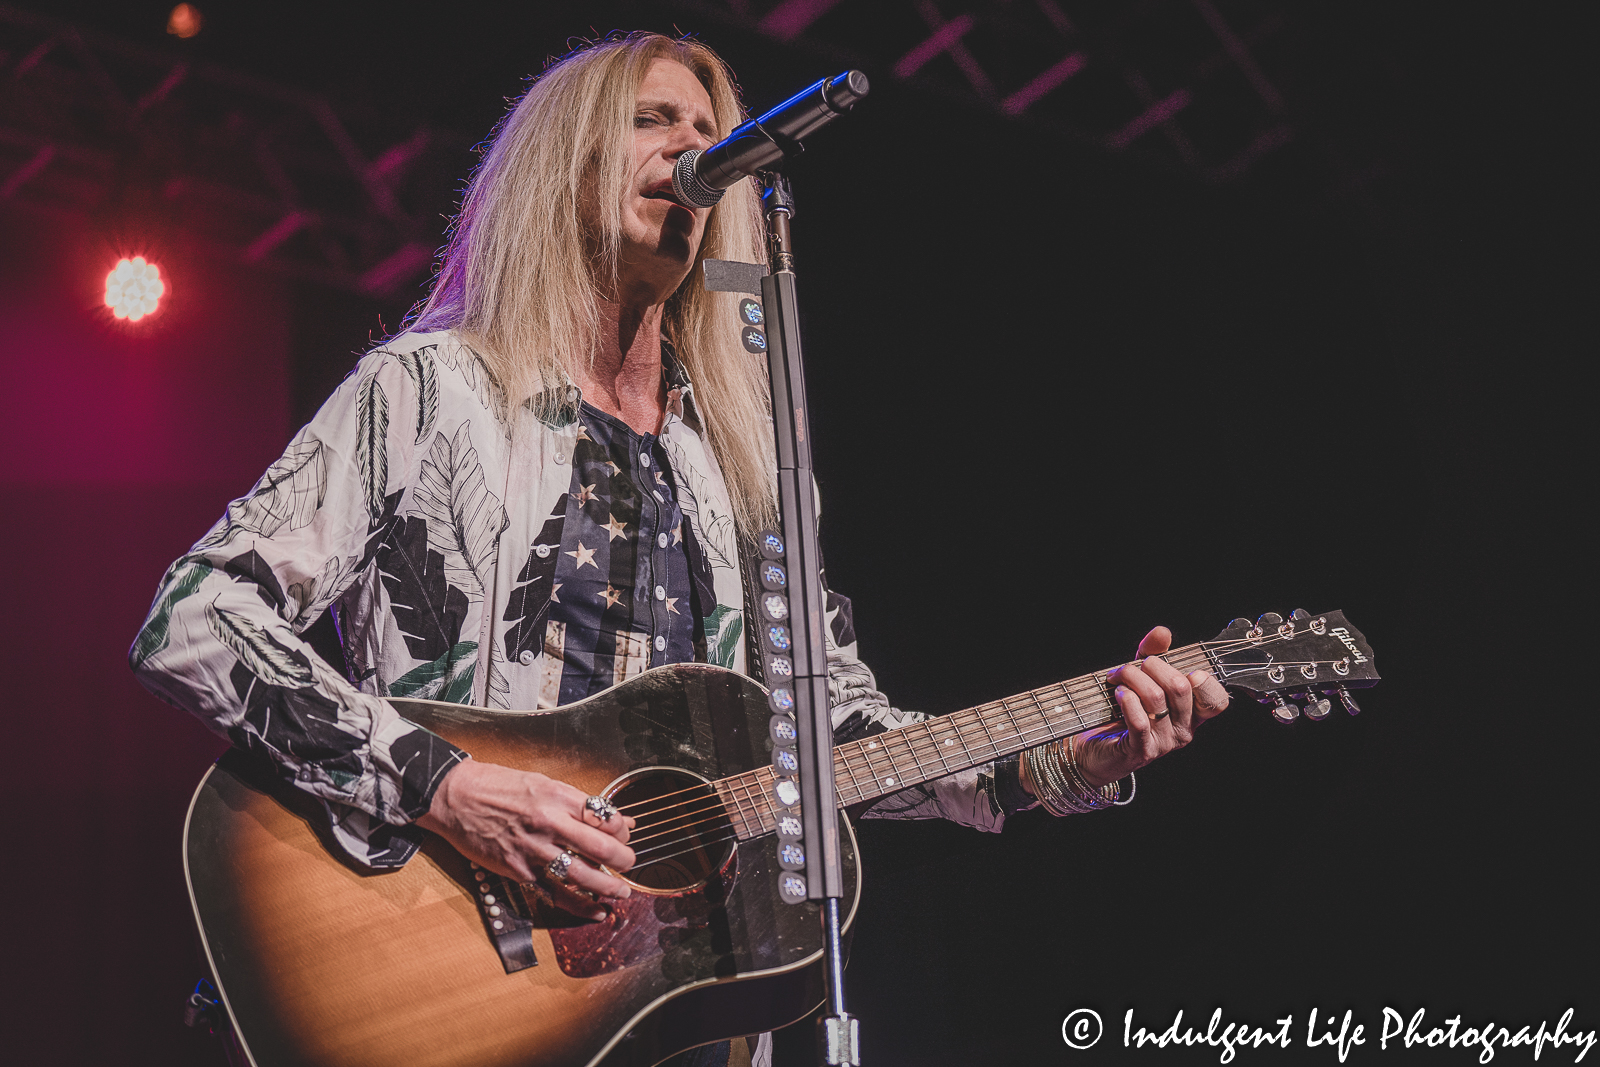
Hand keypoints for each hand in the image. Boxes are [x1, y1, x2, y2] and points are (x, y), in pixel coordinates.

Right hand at [415, 759, 636, 919]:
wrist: (454, 796)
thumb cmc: (496, 785)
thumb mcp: (542, 782)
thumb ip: (577, 802)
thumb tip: (612, 817)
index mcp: (558, 796)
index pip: (606, 816)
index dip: (623, 829)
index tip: (625, 834)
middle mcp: (550, 823)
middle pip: (602, 847)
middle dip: (625, 860)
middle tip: (630, 864)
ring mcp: (534, 849)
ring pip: (583, 875)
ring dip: (608, 887)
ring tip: (621, 892)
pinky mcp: (518, 870)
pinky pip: (554, 894)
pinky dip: (579, 906)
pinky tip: (595, 911)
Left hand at [1020, 626, 1229, 794]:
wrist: (1094, 747)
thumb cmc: (1122, 710)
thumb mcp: (1141, 677)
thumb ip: (1154, 653)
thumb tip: (1162, 632)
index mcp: (1192, 713)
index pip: (1217, 700)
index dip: (1205, 681)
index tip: (1183, 669)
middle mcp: (1183, 730)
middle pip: (1180, 687)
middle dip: (1152, 666)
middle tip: (1131, 666)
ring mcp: (1164, 742)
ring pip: (1156, 698)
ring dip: (1131, 678)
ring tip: (1116, 677)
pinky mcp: (1142, 750)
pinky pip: (1139, 720)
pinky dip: (1126, 700)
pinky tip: (1118, 693)